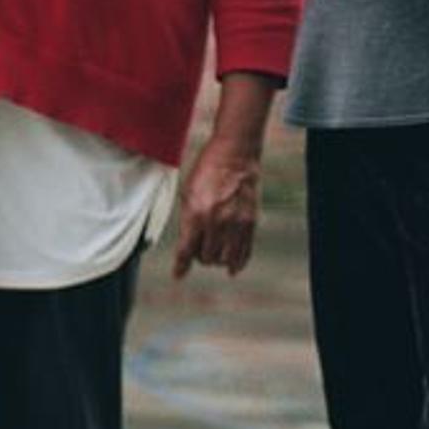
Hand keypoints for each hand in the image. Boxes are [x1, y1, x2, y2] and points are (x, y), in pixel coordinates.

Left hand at [172, 144, 260, 277]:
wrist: (235, 153)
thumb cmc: (207, 170)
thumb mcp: (188, 194)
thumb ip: (187, 221)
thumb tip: (187, 246)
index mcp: (196, 214)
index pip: (186, 251)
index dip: (180, 267)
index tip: (178, 275)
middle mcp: (216, 222)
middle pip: (206, 258)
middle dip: (200, 257)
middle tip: (199, 248)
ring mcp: (235, 223)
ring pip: (225, 260)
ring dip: (218, 260)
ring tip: (215, 252)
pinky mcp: (251, 222)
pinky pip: (244, 252)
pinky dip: (237, 263)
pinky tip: (233, 268)